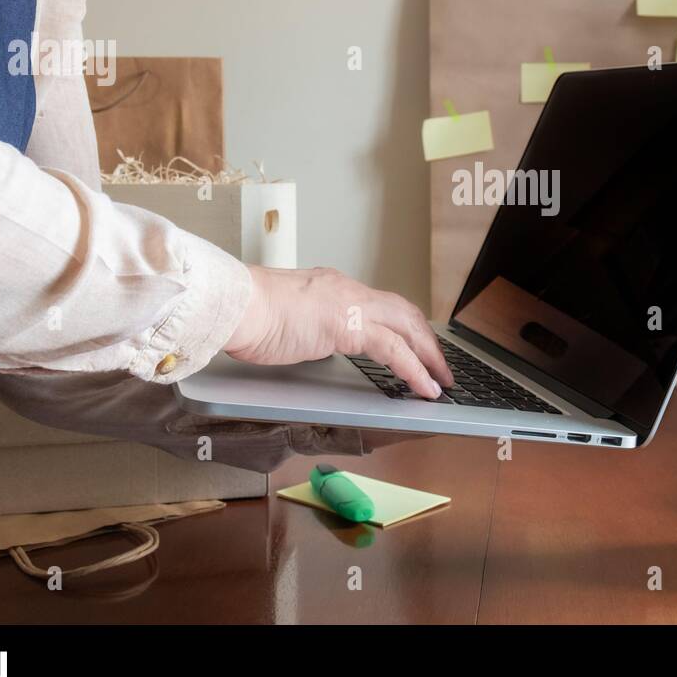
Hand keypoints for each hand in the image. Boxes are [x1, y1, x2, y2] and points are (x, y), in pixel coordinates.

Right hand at [223, 266, 453, 399]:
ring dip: (429, 356)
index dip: (405, 326)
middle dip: (427, 340)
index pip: (381, 304)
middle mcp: (348, 291)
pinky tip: (424, 388)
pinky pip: (394, 350)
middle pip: (405, 312)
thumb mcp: (288, 318)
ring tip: (441, 381)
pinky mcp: (349, 326)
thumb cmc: (248, 314)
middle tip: (441, 366)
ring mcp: (350, 305)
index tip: (417, 346)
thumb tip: (314, 340)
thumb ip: (309, 327)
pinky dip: (415, 370)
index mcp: (334, 287)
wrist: (236, 305)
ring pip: (408, 327)